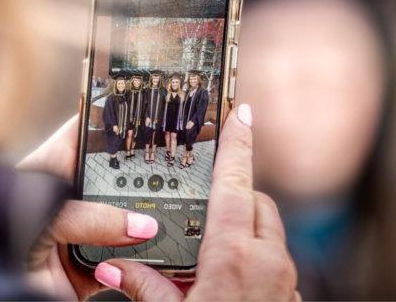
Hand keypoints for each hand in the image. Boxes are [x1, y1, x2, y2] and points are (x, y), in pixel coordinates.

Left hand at [18, 116, 158, 299]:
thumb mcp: (44, 215)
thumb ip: (90, 217)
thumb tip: (140, 224)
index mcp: (53, 169)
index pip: (86, 132)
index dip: (112, 117)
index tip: (142, 105)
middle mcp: (72, 199)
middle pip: (116, 178)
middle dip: (141, 173)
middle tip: (169, 165)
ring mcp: (84, 233)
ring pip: (126, 220)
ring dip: (144, 220)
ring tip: (169, 210)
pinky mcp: (94, 269)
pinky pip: (127, 262)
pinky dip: (143, 260)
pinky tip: (155, 249)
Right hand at [92, 105, 300, 300]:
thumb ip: (142, 287)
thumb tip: (106, 267)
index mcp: (235, 258)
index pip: (237, 184)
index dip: (238, 144)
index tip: (242, 111)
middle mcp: (269, 262)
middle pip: (258, 203)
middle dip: (236, 194)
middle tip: (205, 206)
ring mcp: (286, 281)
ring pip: (270, 231)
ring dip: (247, 226)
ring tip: (213, 246)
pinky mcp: (290, 296)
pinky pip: (276, 258)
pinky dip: (256, 253)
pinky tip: (231, 276)